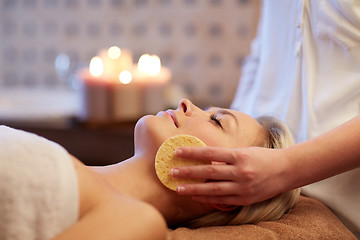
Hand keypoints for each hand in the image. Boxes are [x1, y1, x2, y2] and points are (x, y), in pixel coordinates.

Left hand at [171, 146, 290, 205]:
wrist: (286, 170)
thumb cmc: (263, 157)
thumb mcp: (244, 151)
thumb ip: (225, 157)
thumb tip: (204, 161)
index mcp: (239, 155)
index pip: (210, 153)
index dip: (192, 153)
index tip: (177, 152)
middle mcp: (240, 171)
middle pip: (208, 172)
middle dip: (188, 172)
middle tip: (172, 172)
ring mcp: (243, 186)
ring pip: (213, 189)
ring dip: (194, 189)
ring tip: (179, 188)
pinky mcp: (245, 198)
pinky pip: (223, 199)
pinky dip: (208, 198)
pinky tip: (196, 197)